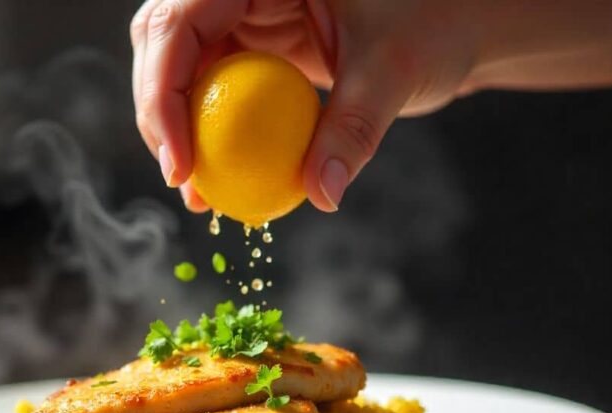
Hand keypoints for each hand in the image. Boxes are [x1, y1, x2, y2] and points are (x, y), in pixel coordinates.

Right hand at [129, 0, 475, 212]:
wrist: (452, 22)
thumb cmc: (434, 21)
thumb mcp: (392, 70)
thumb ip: (354, 130)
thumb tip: (322, 195)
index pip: (181, 19)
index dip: (163, 88)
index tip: (180, 157)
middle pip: (163, 40)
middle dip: (159, 111)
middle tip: (180, 177)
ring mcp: (242, 13)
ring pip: (177, 66)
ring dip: (176, 128)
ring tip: (197, 191)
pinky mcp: (251, 45)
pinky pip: (212, 87)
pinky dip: (207, 133)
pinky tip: (218, 179)